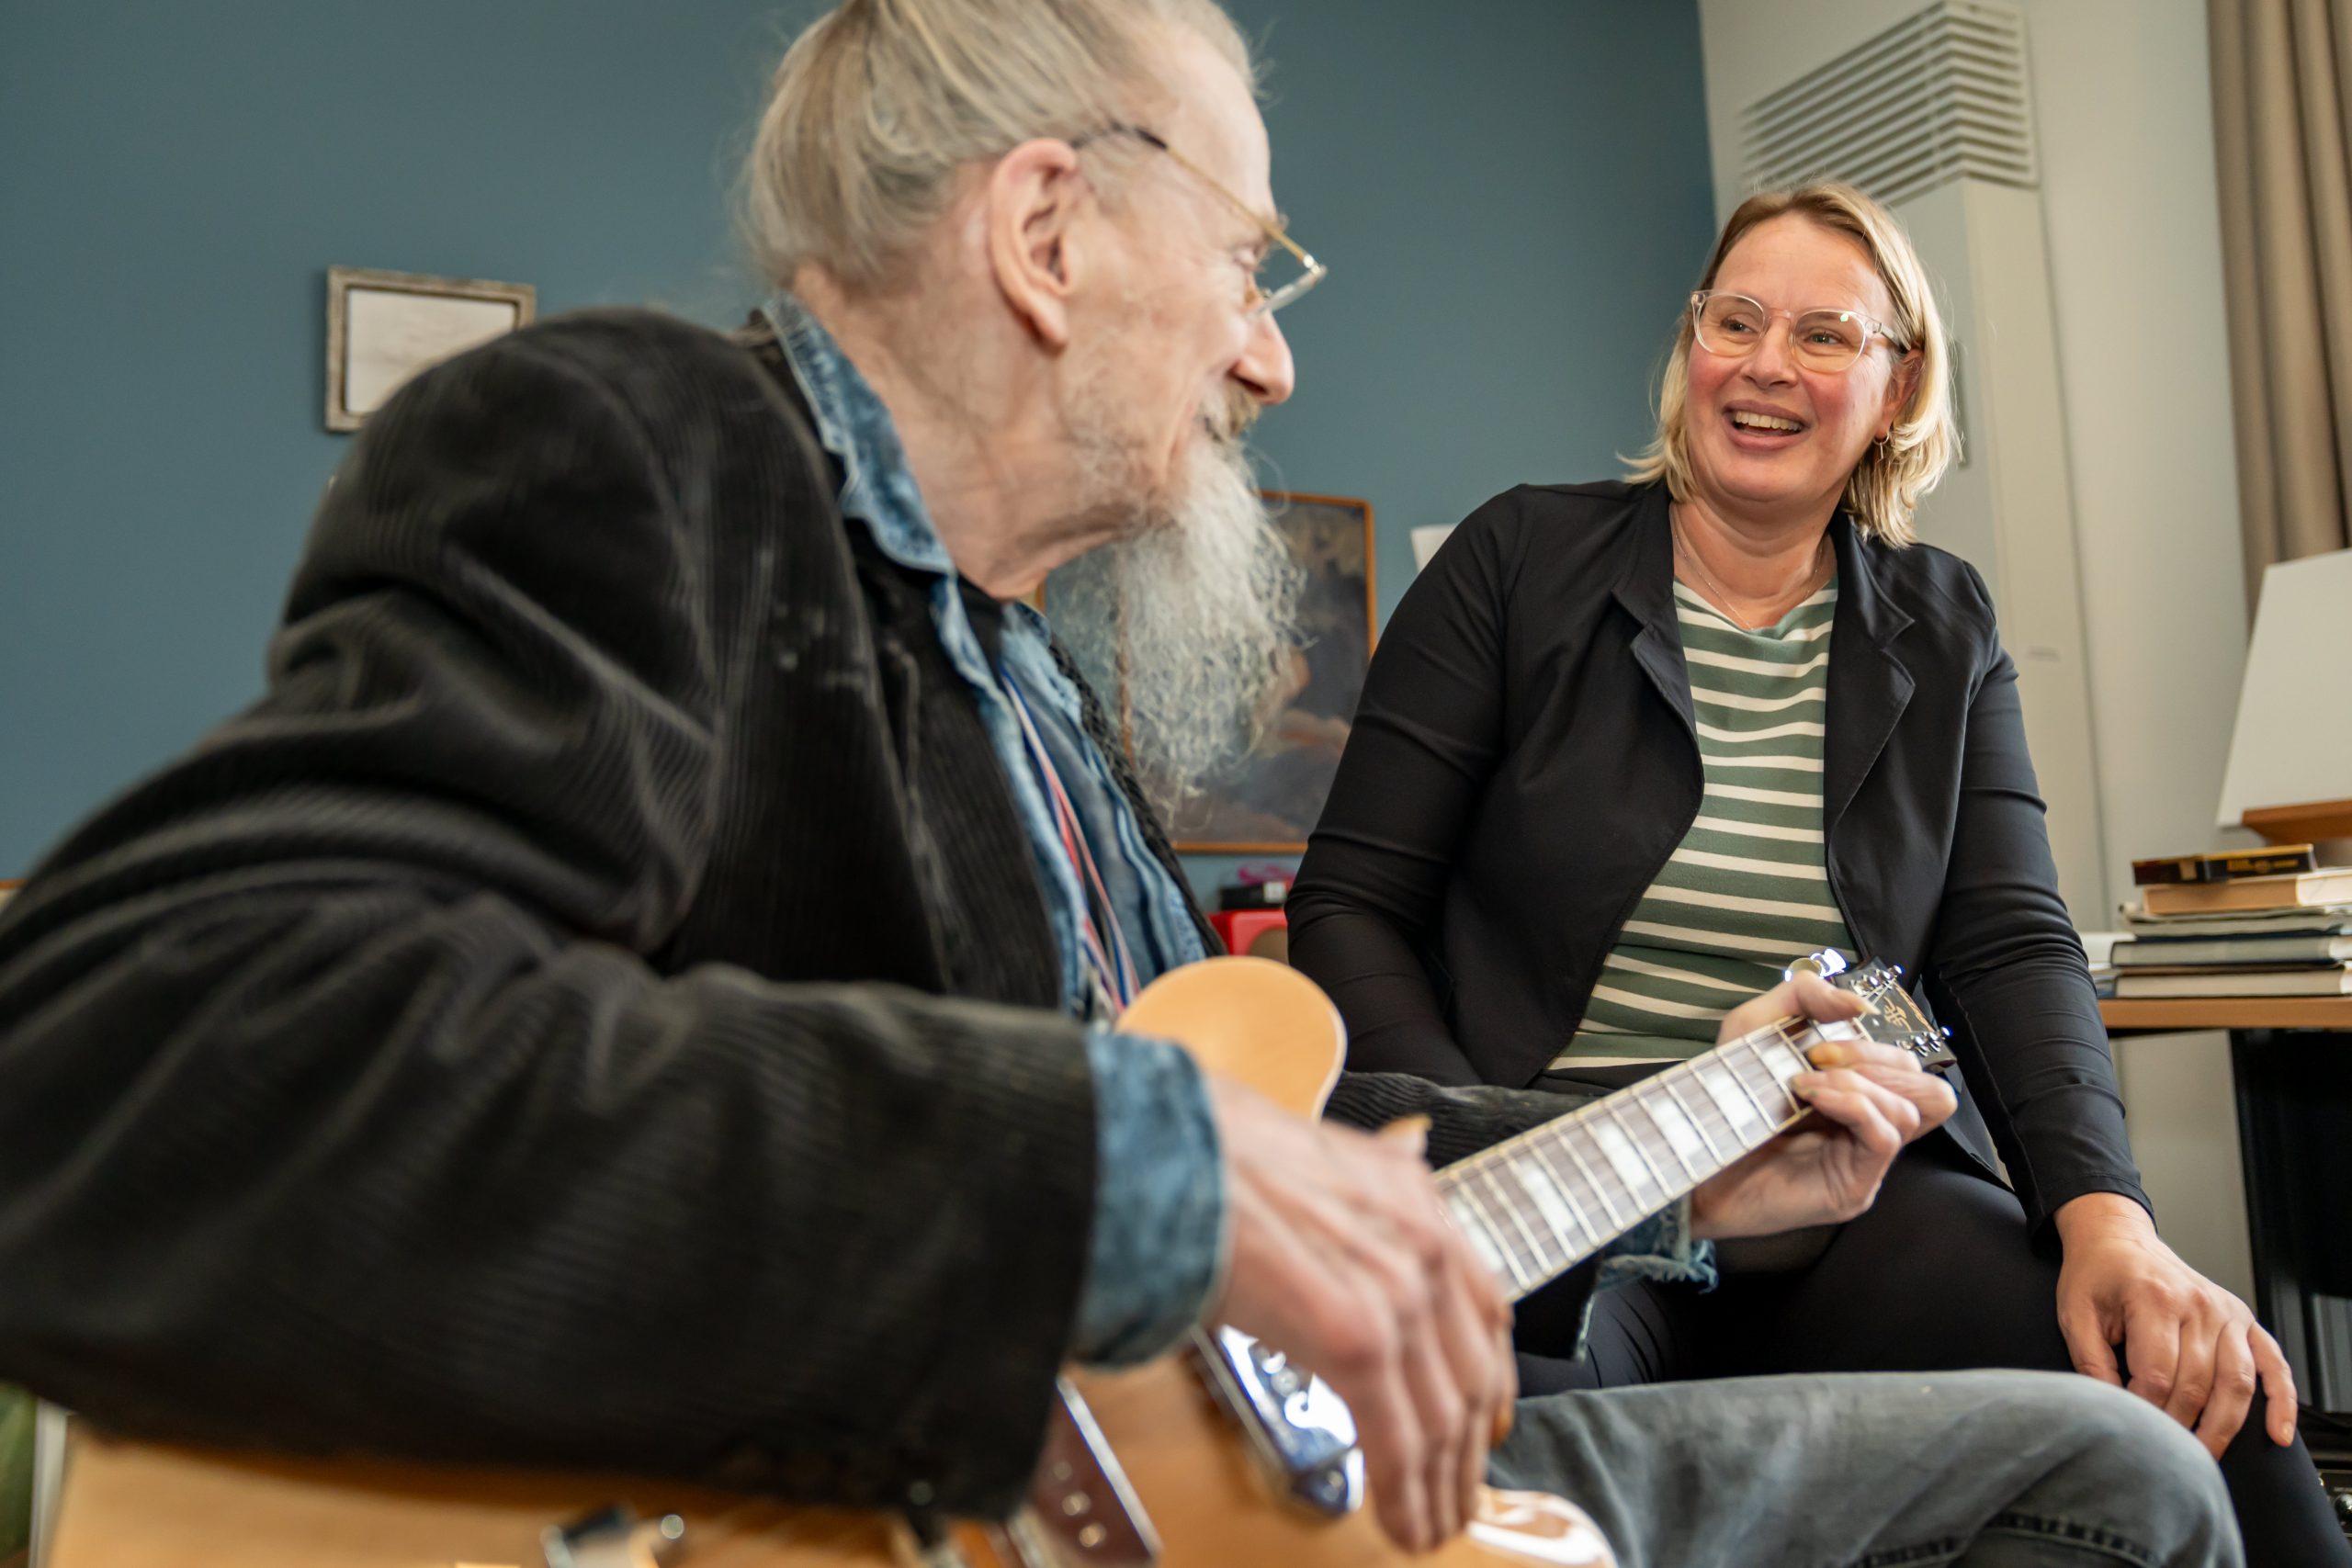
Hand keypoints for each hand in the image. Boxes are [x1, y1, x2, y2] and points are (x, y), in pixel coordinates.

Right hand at [1203, 1076, 1515, 1553]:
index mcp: (1413, 1196)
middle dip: (1470, 1449)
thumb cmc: (1210, 1156)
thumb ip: (1362, 1188)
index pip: (1482, 1304)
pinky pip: (1399, 1439)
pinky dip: (1405, 1492)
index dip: (1490, 1378)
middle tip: (1458, 1494)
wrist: (1165, 1153)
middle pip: (1473, 1372)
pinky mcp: (1358, 1339)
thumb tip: (1384, 1182)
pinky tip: (1404, 1523)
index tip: (1485, 1420)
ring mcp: (1397, 1290)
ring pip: (1445, 1417)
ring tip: (1432, 1525)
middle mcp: (1421, 1241)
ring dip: (1442, 1486)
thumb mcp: (1313, 1159)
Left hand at [1689, 975, 1956, 1240]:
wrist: (1685, 1153)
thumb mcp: (1754, 1026)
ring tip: (1804, 1081)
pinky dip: (1853, 1104)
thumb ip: (1803, 997)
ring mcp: (1864, 1163)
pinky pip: (1884, 1138)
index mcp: (1857, 1096)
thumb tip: (1858, 1003)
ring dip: (1859, 1081)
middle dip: (1876, 1059)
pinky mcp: (1851, 1188)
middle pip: (1927, 1089)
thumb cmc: (1721, 1096)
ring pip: (1913, 1111)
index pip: (1908, 1068)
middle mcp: (1868, 1131)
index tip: (1818, 1042)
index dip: (1875, 1045)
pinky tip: (1811, 1096)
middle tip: (1817, 1058)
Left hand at [2054, 1191, 2297, 1455]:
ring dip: (2222, 1427)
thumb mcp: (2075, 1313)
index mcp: (2154, 1299)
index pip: (2156, 1375)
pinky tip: (2277, 1434)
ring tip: (2202, 1458)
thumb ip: (2090, 1361)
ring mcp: (2227, 1313)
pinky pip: (2272, 1364)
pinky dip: (2281, 1401)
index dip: (2143, 1411)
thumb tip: (2113, 1411)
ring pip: (2236, 1383)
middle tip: (2163, 1453)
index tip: (2129, 1429)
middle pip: (2196, 1385)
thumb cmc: (2095, 1277)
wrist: (2119, 1239)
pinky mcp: (2244, 1319)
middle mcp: (2198, 1304)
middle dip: (2178, 1426)